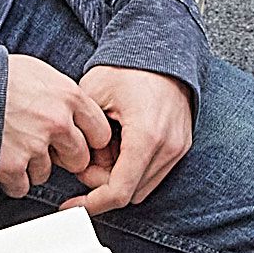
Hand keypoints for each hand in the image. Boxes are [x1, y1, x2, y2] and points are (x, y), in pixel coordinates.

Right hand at [0, 55, 111, 199]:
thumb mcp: (41, 72)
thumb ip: (64, 95)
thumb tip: (77, 112)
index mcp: (69, 97)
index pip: (101, 133)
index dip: (88, 139)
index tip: (77, 139)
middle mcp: (57, 123)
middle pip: (79, 159)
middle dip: (64, 157)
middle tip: (44, 145)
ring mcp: (35, 146)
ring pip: (46, 173)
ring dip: (32, 165)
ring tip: (14, 143)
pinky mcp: (11, 166)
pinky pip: (22, 187)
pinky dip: (12, 179)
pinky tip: (2, 158)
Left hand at [59, 66, 193, 214]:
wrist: (162, 47)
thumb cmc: (128, 66)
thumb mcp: (92, 94)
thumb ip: (82, 133)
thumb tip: (77, 163)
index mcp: (146, 136)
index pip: (119, 191)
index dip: (92, 203)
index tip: (72, 205)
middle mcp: (168, 147)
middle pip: (130, 192)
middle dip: (102, 185)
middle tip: (84, 161)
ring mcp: (178, 147)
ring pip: (143, 186)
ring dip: (119, 178)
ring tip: (103, 149)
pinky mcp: (181, 145)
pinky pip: (154, 173)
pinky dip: (133, 169)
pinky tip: (119, 146)